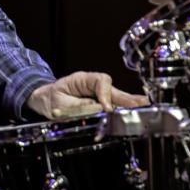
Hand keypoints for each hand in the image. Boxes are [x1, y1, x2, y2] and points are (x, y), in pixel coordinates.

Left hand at [27, 71, 147, 119]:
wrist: (45, 100)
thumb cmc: (51, 100)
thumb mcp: (60, 105)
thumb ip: (79, 107)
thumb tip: (99, 110)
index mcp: (82, 79)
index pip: (101, 81)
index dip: (106, 94)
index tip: (107, 108)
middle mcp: (93, 84)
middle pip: (113, 89)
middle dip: (126, 98)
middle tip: (139, 104)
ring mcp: (98, 93)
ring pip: (117, 96)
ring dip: (129, 103)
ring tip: (144, 105)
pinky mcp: (100, 103)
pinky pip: (114, 104)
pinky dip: (125, 108)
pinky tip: (139, 108)